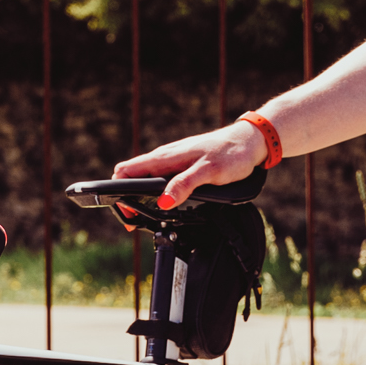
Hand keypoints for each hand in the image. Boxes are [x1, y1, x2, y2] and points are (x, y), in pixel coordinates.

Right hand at [113, 120, 264, 208]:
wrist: (248, 143)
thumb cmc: (231, 153)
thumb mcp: (208, 172)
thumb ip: (184, 185)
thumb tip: (163, 202)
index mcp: (165, 158)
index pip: (126, 170)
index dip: (117, 190)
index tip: (126, 210)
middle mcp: (165, 158)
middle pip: (132, 177)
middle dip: (126, 199)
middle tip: (135, 221)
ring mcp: (172, 162)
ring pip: (145, 179)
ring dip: (140, 197)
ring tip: (145, 216)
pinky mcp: (181, 167)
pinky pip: (159, 180)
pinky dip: (155, 194)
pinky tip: (164, 205)